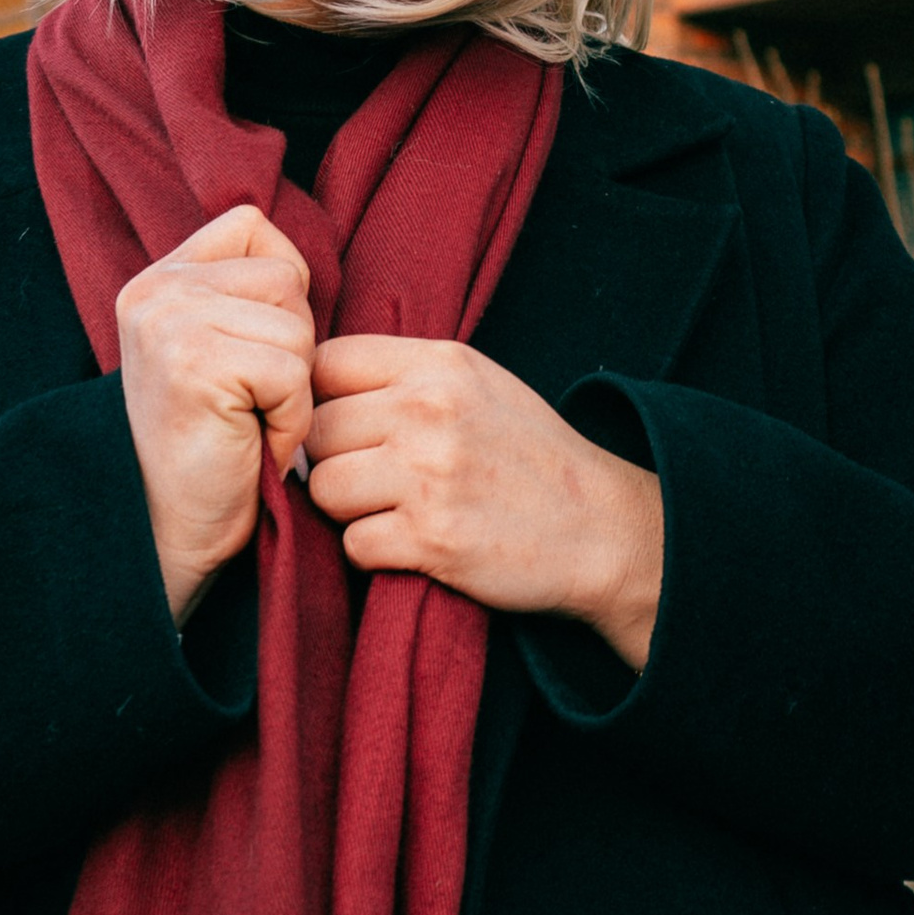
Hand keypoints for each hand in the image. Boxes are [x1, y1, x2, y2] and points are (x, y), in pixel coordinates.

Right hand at [118, 207, 317, 622]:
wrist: (169, 528)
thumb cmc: (212, 446)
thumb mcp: (218, 348)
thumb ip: (243, 296)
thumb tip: (309, 268)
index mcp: (158, 279)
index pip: (252, 225)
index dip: (280, 288)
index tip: (253, 352)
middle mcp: (156, 291)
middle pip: (286, 279)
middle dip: (291, 347)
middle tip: (250, 402)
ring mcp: (170, 323)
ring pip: (297, 328)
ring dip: (294, 389)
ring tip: (251, 423)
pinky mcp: (195, 363)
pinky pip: (293, 372)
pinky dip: (292, 420)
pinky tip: (256, 444)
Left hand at [304, 338, 665, 669]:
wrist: (601, 528)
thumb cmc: (530, 456)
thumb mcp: (478, 385)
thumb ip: (404, 375)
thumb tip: (312, 387)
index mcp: (440, 365)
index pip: (326, 363)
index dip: (321, 399)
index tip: (346, 427)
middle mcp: (429, 411)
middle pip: (316, 431)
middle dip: (334, 460)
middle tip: (374, 480)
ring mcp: (429, 475)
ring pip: (324, 489)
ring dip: (349, 510)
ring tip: (393, 511)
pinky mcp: (432, 538)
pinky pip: (352, 543)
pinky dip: (374, 552)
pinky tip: (412, 544)